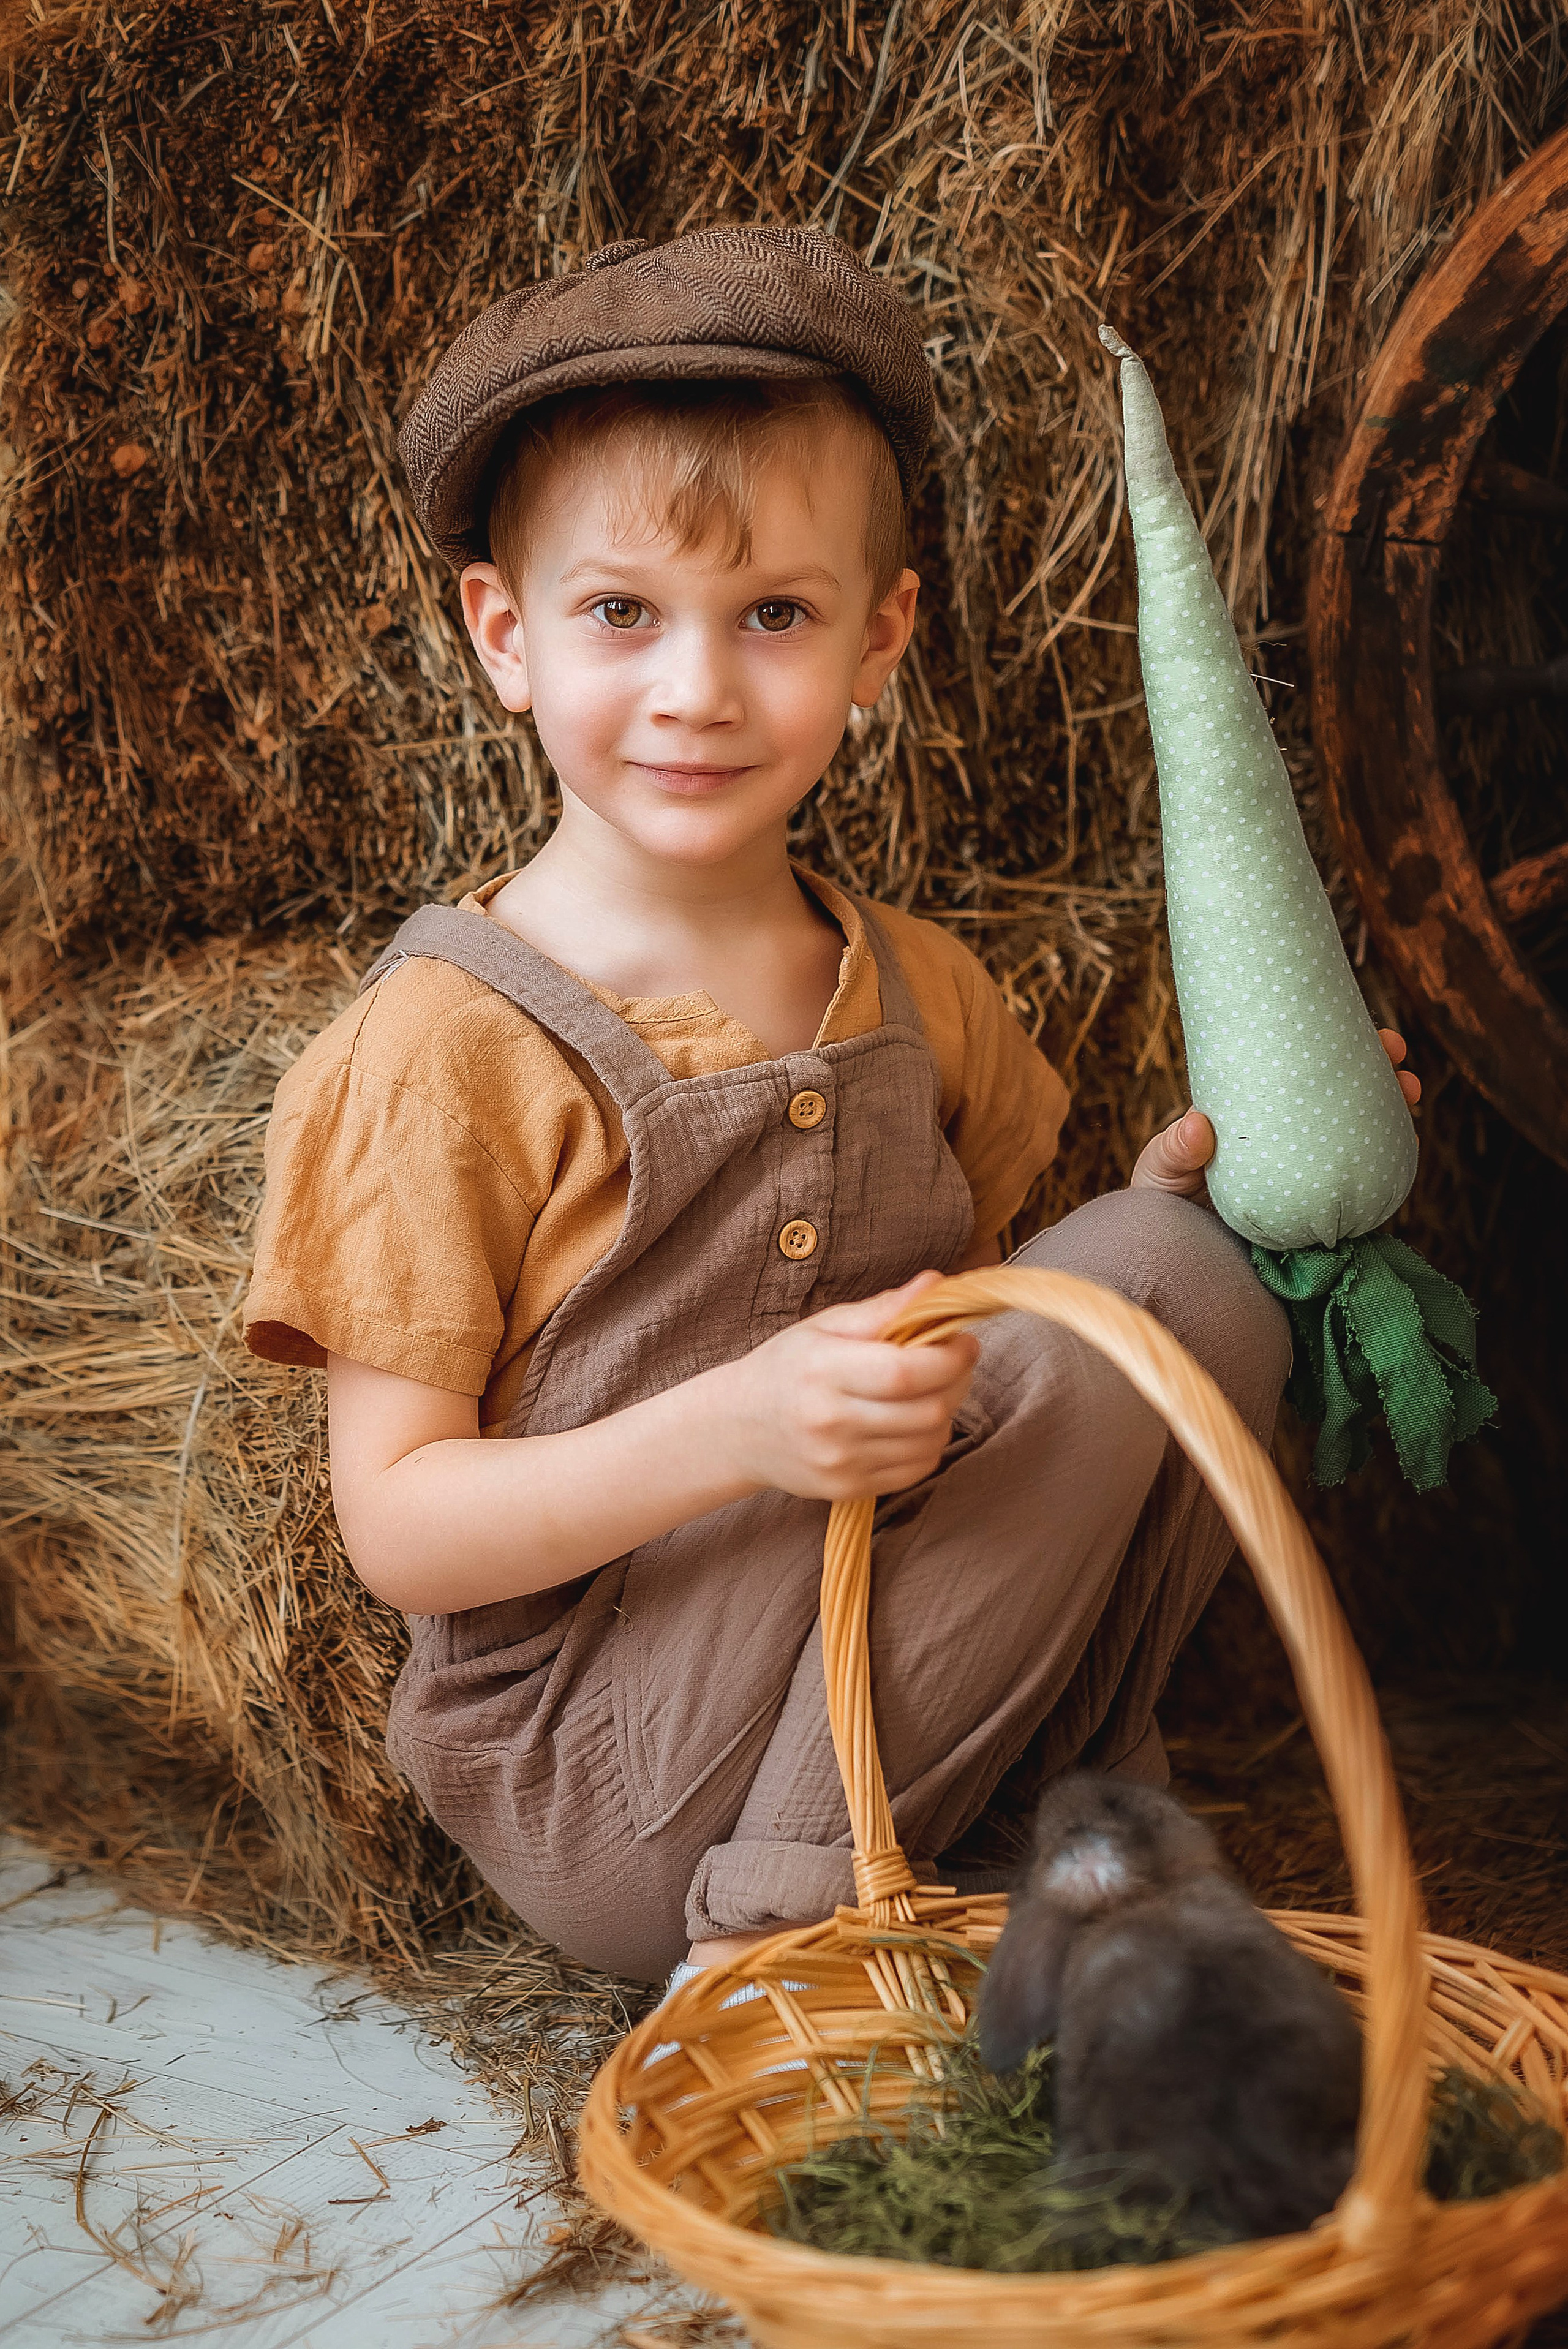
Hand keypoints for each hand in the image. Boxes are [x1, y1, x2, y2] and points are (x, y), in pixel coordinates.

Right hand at [717, 1272, 979, 1501]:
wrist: (738, 1428)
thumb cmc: (786, 1368)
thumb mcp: (824, 1327)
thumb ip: (883, 1308)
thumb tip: (936, 1284)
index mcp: (823, 1370)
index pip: (905, 1372)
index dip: (950, 1358)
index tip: (964, 1342)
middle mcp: (831, 1421)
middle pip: (927, 1411)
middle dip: (957, 1383)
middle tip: (956, 1362)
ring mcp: (841, 1461)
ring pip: (930, 1442)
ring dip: (946, 1413)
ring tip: (934, 1391)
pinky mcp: (848, 1489)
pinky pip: (916, 1470)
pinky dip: (929, 1444)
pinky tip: (914, 1423)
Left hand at [1130, 1029, 1421, 1198]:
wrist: (1171, 1264)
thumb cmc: (1160, 1204)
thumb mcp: (1160, 1171)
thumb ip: (1175, 1152)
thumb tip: (1198, 1125)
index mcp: (1252, 1118)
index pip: (1294, 1073)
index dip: (1330, 1047)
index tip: (1361, 1029)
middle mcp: (1286, 1142)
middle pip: (1336, 1097)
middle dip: (1375, 1070)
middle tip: (1397, 1054)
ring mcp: (1306, 1176)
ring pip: (1356, 1137)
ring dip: (1389, 1112)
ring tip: (1410, 1093)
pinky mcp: (1318, 1216)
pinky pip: (1355, 1189)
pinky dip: (1381, 1169)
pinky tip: (1403, 1150)